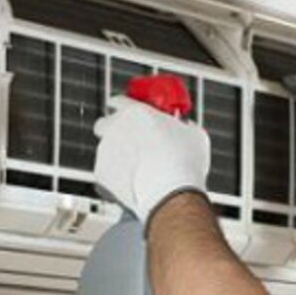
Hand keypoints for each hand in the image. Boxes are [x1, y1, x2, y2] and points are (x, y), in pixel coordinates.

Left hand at [93, 97, 210, 226]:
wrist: (172, 193)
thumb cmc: (184, 163)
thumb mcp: (194, 135)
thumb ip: (185, 126)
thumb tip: (187, 127)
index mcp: (136, 111)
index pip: (118, 101)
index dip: (122, 107)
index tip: (126, 114)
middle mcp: (115, 127)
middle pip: (103, 124)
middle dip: (111, 130)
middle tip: (128, 140)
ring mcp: (105, 150)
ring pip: (106, 150)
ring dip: (117, 156)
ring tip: (138, 170)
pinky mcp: (101, 172)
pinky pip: (106, 172)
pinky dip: (116, 177)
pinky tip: (133, 183)